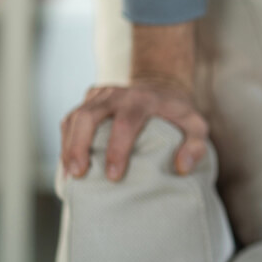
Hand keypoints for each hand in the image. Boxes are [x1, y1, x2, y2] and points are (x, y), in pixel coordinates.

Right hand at [60, 80, 207, 181]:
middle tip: (79, 174)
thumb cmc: (178, 113)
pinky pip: (70, 120)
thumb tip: (182, 167)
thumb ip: (196, 146)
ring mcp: (99, 95)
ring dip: (68, 146)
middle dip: (80, 146)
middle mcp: (116, 94)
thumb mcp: (196, 126)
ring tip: (70, 175)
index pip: (125, 123)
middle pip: (88, 116)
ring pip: (74, 117)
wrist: (161, 86)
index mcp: (142, 99)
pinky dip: (65, 142)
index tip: (113, 176)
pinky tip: (67, 165)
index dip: (117, 150)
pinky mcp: (88, 100)